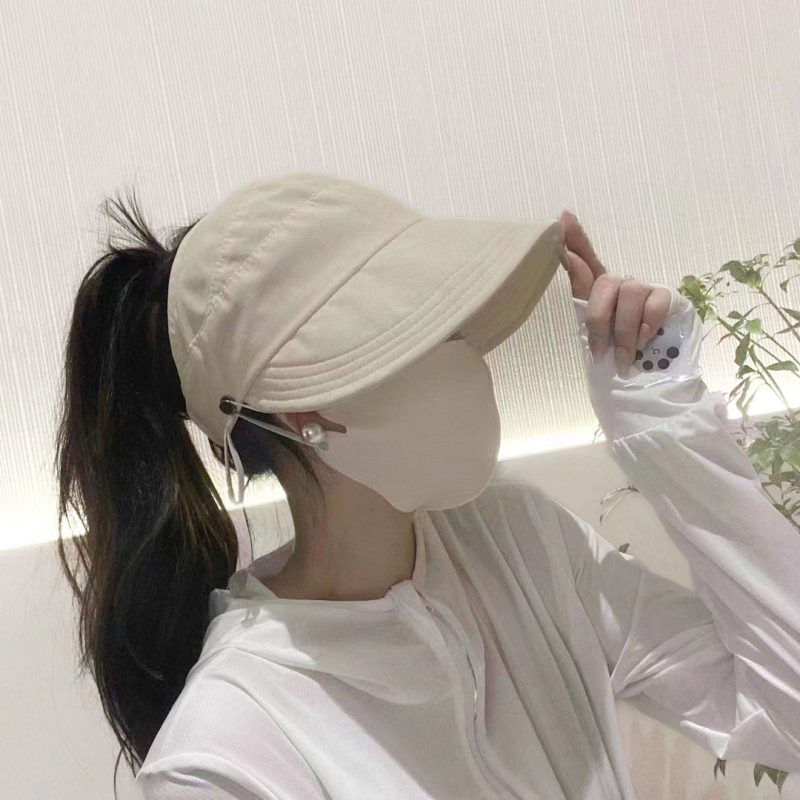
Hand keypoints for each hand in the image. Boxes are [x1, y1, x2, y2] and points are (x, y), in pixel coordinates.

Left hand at [558, 210, 671, 377]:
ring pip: (630, 294)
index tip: (563, 217)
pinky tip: (644, 344)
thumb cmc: (613, 357)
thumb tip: (565, 254)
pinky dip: (647, 328)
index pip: (587, 260)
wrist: (647, 381)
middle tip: (599, 353)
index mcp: (599, 293)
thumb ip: (581, 295)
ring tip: (624, 359)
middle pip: (606, 283)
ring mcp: (646, 289)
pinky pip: (655, 304)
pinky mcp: (669, 298)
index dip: (576, 238)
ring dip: (624, 332)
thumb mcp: (590, 332)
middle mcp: (622, 285)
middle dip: (599, 320)